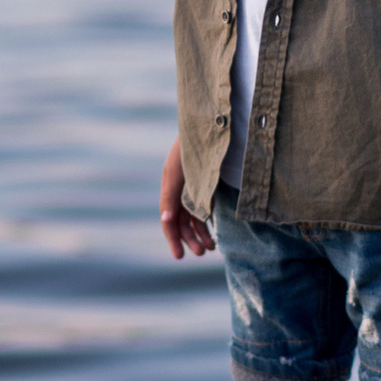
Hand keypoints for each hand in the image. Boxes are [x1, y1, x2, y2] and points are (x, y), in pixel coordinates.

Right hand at [159, 139, 215, 259]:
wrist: (210, 123)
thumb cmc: (192, 147)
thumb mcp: (179, 171)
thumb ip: (171, 196)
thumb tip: (166, 221)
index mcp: (170, 185)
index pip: (169, 219)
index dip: (173, 238)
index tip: (180, 256)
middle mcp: (180, 188)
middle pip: (182, 221)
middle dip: (190, 238)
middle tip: (202, 253)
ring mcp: (194, 186)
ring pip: (194, 217)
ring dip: (200, 233)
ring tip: (212, 247)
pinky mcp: (207, 184)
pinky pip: (204, 208)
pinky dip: (208, 221)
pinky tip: (214, 231)